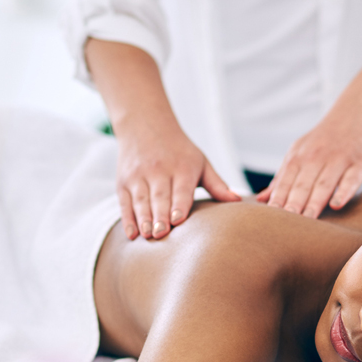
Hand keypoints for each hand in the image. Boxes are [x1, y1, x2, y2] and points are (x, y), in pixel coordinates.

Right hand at [116, 128, 239, 239]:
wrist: (145, 125)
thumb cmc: (180, 151)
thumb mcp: (201, 162)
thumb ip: (217, 184)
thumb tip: (238, 201)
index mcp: (182, 168)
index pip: (180, 189)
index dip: (178, 204)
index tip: (178, 220)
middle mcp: (158, 171)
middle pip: (159, 197)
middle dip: (159, 216)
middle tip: (161, 234)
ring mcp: (138, 176)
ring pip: (140, 200)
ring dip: (143, 219)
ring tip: (147, 236)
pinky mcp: (123, 182)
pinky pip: (124, 202)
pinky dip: (127, 218)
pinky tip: (131, 234)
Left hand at [257, 107, 361, 217]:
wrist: (359, 111)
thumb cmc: (326, 138)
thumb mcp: (301, 151)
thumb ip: (282, 177)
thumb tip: (260, 200)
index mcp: (299, 157)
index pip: (284, 182)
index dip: (277, 201)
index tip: (269, 221)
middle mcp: (316, 158)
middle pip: (302, 186)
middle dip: (292, 206)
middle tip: (284, 228)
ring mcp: (339, 160)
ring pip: (324, 184)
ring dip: (314, 203)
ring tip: (307, 222)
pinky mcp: (360, 163)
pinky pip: (351, 179)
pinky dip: (343, 191)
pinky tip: (336, 205)